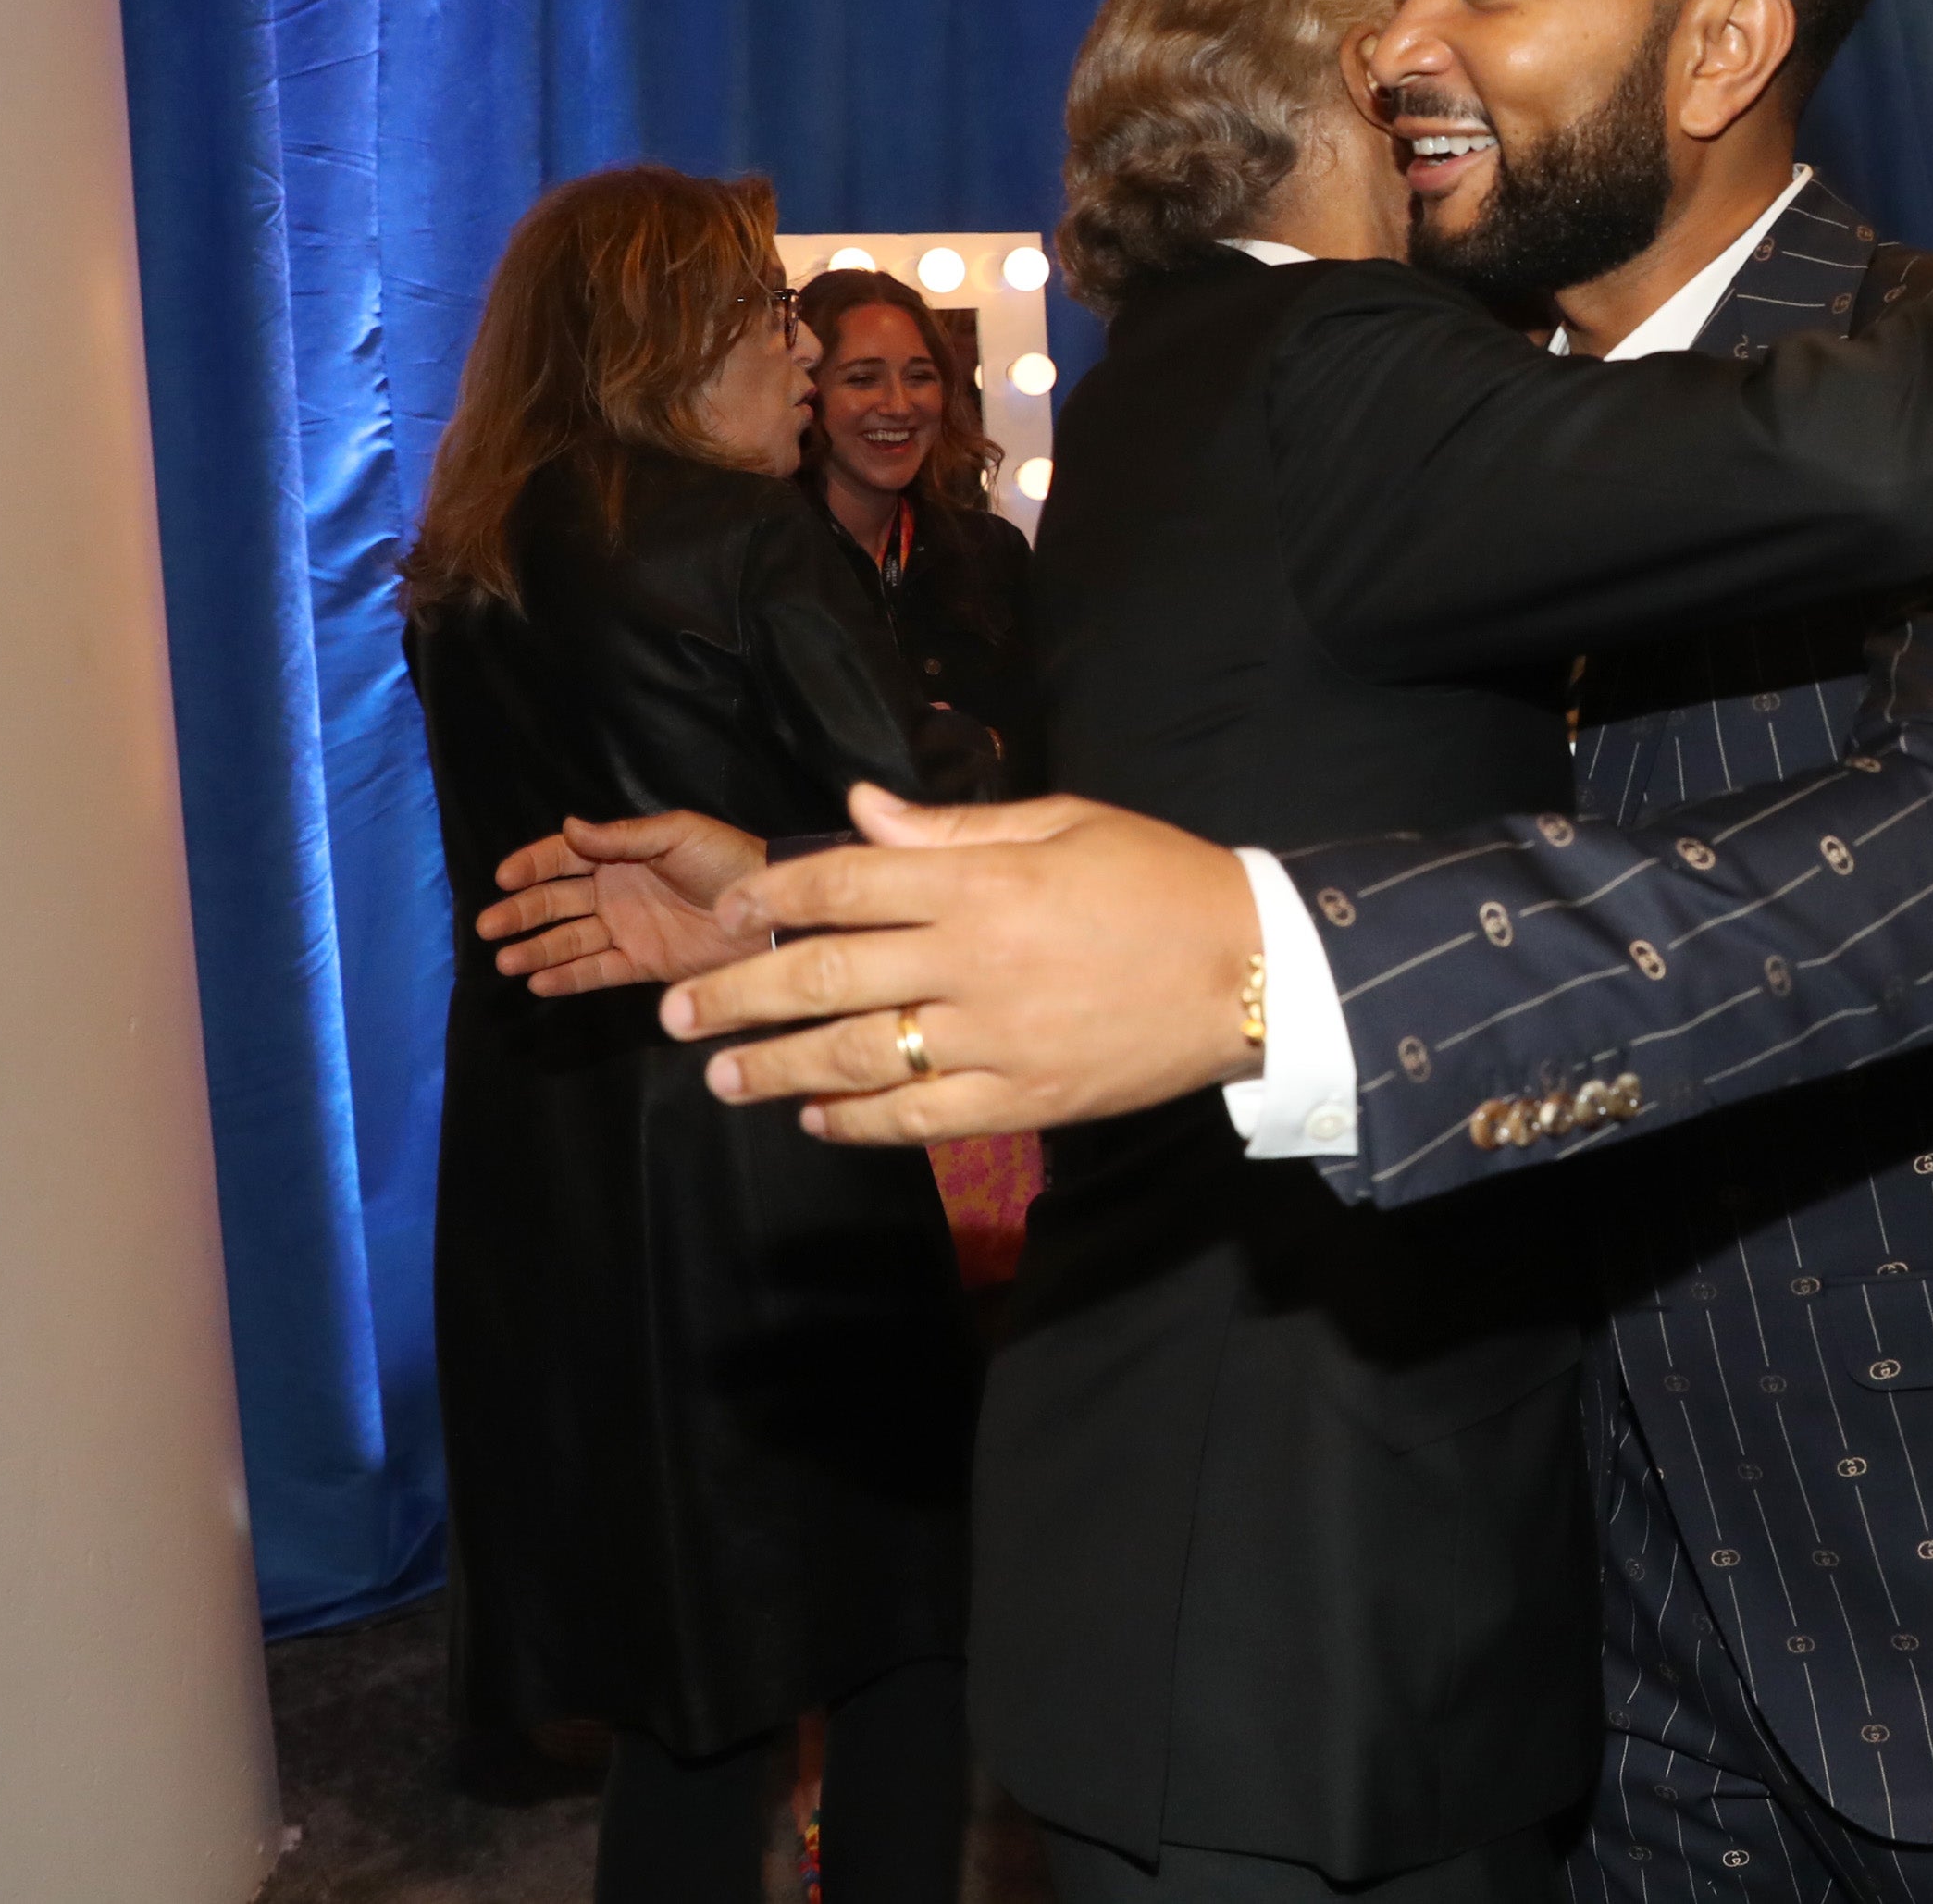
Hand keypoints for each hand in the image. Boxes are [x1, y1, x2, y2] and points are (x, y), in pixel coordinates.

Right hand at [477, 811, 768, 995]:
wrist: (774, 911)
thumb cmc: (729, 861)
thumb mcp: (677, 836)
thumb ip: (622, 837)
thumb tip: (568, 827)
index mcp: (622, 854)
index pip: (564, 858)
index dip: (531, 866)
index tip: (502, 879)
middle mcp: (616, 891)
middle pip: (556, 901)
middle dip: (521, 913)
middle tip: (486, 926)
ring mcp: (628, 929)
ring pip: (570, 939)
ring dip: (536, 948)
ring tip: (504, 960)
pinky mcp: (643, 963)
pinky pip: (597, 971)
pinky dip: (568, 977)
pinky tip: (538, 982)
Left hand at [659, 783, 1263, 1142]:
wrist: (1256, 970)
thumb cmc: (1161, 881)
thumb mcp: (1064, 824)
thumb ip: (952, 828)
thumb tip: (858, 811)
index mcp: (982, 882)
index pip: (845, 884)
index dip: (771, 897)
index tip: (725, 912)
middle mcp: (974, 961)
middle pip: (825, 976)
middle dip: (736, 995)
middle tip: (675, 1013)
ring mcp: (996, 1039)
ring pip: (855, 1058)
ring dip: (773, 1068)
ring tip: (721, 1078)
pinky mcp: (1024, 1100)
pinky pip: (918, 1117)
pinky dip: (857, 1121)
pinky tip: (815, 1117)